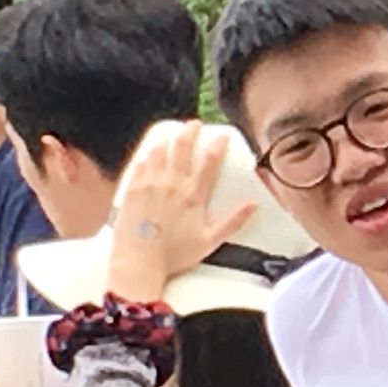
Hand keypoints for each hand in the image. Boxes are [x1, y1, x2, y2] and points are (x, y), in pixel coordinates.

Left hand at [106, 123, 261, 304]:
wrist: (139, 262)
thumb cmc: (175, 255)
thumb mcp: (210, 242)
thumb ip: (233, 222)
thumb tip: (254, 204)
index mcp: (193, 195)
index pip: (210, 160)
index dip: (218, 144)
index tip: (222, 135)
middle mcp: (172, 184)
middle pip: (182, 147)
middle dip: (190, 131)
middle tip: (195, 124)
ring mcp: (150, 184)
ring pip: (160, 151)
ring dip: (167, 141)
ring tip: (171, 138)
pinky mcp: (132, 189)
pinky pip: (140, 164)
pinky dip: (148, 157)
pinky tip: (150, 157)